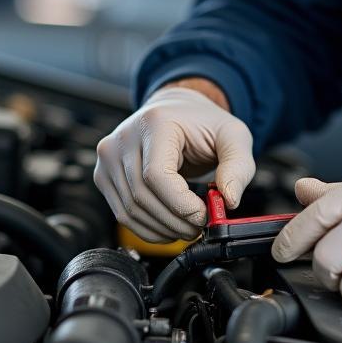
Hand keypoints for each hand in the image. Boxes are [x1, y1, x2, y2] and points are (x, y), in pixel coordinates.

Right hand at [93, 84, 255, 241]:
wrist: (177, 112)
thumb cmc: (203, 123)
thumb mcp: (233, 136)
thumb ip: (238, 166)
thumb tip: (229, 200)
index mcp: (154, 123)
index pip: (156, 175)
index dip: (180, 204)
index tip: (204, 215)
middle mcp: (123, 138)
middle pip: (142, 197)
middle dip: (175, 221)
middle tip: (201, 227)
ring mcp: (109, 157)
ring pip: (130, 211)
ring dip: (162, 229)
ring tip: (188, 227)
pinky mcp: (103, 175)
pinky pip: (122, 213)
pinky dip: (148, 228)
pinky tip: (169, 226)